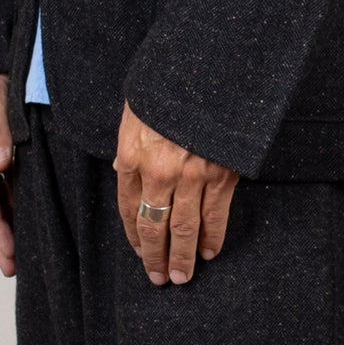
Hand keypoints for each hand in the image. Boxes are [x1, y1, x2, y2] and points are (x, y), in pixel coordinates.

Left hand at [114, 100, 238, 285]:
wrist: (206, 66)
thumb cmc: (165, 84)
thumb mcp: (136, 108)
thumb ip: (130, 141)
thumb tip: (122, 168)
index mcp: (133, 154)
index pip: (128, 207)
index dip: (133, 235)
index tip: (138, 251)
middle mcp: (158, 172)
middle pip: (154, 227)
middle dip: (155, 257)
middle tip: (158, 279)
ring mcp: (191, 176)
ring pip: (184, 229)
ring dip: (182, 257)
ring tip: (181, 277)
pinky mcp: (221, 174)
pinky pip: (215, 215)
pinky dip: (212, 238)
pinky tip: (209, 252)